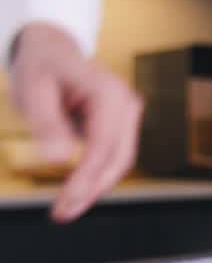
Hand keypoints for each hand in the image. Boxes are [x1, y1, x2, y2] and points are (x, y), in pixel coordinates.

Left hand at [9, 23, 142, 222]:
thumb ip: (47, 124)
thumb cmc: (41, 65)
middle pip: (119, 158)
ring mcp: (127, 114)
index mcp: (108, 92)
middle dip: (92, 189)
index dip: (86, 178)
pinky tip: (78, 188)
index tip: (66, 201)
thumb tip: (59, 157)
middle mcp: (126, 103)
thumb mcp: (33, 90)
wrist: (51, 50)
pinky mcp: (121, 124)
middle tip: (63, 212)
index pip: (104, 145)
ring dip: (97, 187)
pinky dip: (98, 175)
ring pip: (121, 161)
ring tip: (68, 206)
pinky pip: (115, 155)